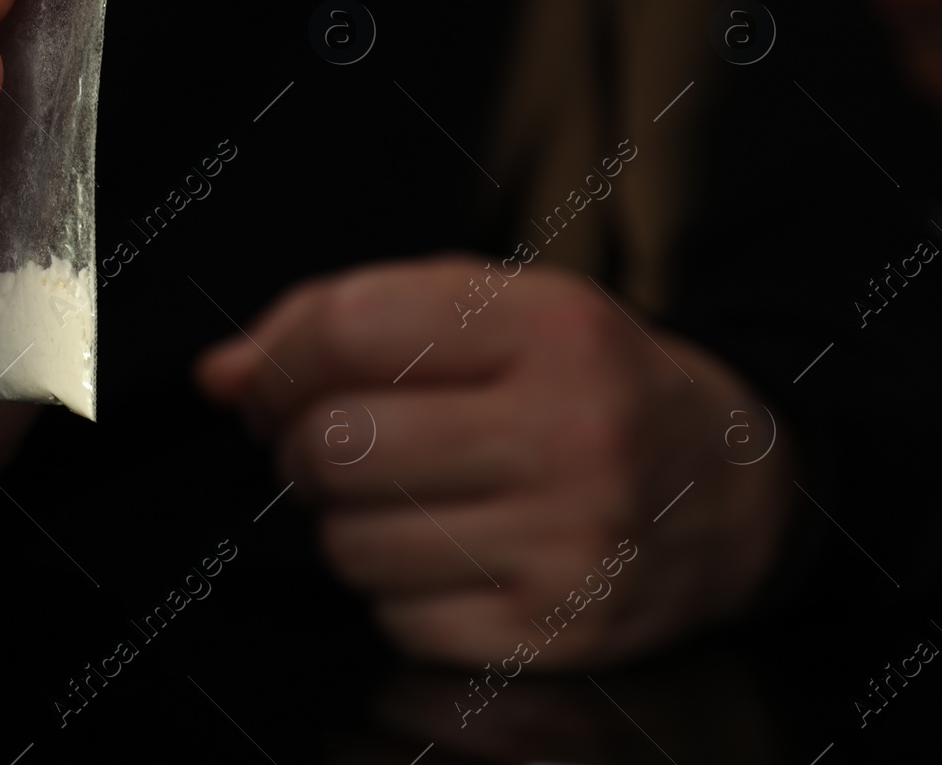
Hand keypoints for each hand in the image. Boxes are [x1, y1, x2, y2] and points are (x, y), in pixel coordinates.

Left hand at [194, 256, 793, 666]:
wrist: (727, 487)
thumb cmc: (578, 381)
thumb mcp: (488, 312)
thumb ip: (344, 319)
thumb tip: (218, 377)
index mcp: (550, 327)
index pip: (350, 329)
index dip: (277, 361)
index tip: (267, 385)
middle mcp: (573, 433)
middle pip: (337, 445)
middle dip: (300, 447)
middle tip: (330, 443)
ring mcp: (572, 544)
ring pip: (351, 543)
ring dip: (346, 521)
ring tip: (405, 495)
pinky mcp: (561, 634)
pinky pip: (396, 619)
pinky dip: (397, 589)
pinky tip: (451, 553)